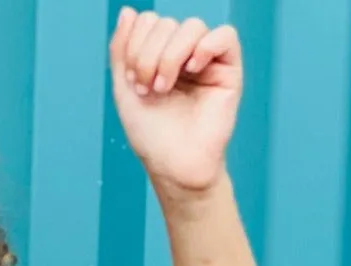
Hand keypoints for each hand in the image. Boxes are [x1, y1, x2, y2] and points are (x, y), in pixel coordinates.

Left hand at [109, 10, 242, 193]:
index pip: (148, 21)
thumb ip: (122, 50)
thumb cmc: (152, 134)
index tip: (133, 81)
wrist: (173, 165)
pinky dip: (206, 46)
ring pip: (191, 26)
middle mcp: (183, 53)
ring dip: (171, 56)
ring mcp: (206, 60)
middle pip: (167, 23)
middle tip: (148, 89)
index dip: (136, 45)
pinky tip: (193, 69)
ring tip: (164, 88)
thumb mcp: (124, 89)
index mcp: (159, 53)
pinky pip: (225, 36)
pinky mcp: (229, 70)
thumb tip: (128, 10)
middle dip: (149, 55)